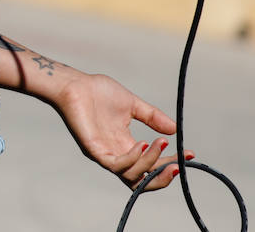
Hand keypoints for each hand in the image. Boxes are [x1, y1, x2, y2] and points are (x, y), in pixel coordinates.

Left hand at [52, 71, 192, 190]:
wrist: (73, 83)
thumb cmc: (97, 92)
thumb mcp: (132, 104)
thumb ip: (152, 117)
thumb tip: (175, 130)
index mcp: (126, 145)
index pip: (151, 166)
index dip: (170, 163)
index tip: (190, 154)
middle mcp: (116, 154)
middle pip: (143, 180)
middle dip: (164, 175)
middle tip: (180, 164)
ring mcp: (104, 154)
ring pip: (132, 176)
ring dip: (150, 163)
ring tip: (160, 144)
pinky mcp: (93, 150)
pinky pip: (115, 165)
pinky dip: (132, 159)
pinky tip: (141, 144)